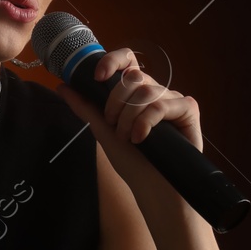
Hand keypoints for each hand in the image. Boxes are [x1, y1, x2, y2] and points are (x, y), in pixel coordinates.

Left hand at [49, 47, 201, 193]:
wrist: (152, 188)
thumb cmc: (132, 162)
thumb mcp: (103, 131)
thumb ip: (85, 107)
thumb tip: (63, 86)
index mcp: (136, 94)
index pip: (128, 62)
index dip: (113, 61)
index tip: (97, 77)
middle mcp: (155, 93)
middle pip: (133, 76)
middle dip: (116, 102)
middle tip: (114, 125)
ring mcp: (172, 100)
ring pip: (146, 91)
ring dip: (130, 118)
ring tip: (129, 138)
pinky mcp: (188, 110)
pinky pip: (163, 104)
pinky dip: (147, 121)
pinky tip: (142, 138)